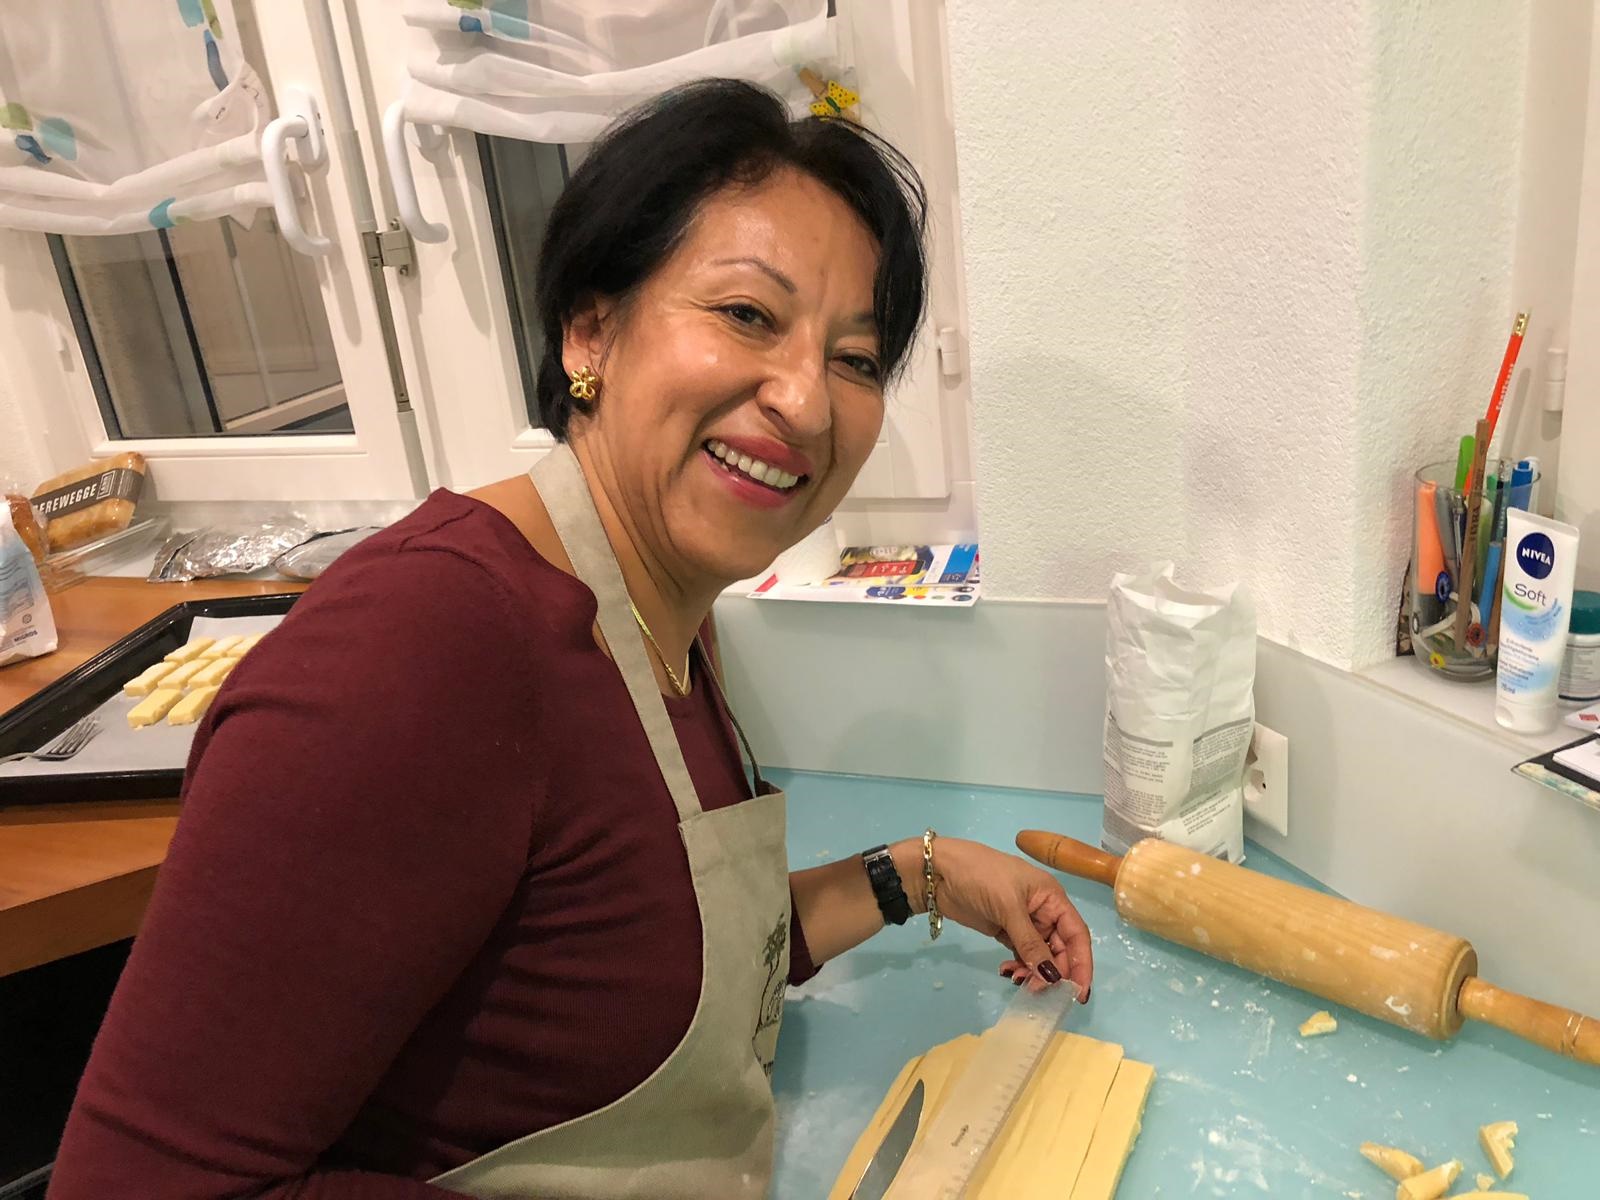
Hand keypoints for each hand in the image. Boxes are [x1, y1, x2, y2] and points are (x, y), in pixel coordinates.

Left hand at [926, 837, 1093, 1001]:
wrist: (938, 872)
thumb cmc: (980, 877)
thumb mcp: (1008, 907)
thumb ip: (1030, 943)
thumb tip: (1052, 977)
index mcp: (1052, 897)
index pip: (1076, 934)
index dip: (1082, 964)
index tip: (1079, 993)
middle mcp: (1043, 910)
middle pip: (1060, 948)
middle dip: (1053, 972)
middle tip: (1037, 991)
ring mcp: (1024, 922)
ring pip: (1040, 955)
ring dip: (1034, 972)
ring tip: (1017, 981)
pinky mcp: (1005, 931)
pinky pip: (1022, 954)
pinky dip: (1019, 966)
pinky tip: (1007, 971)